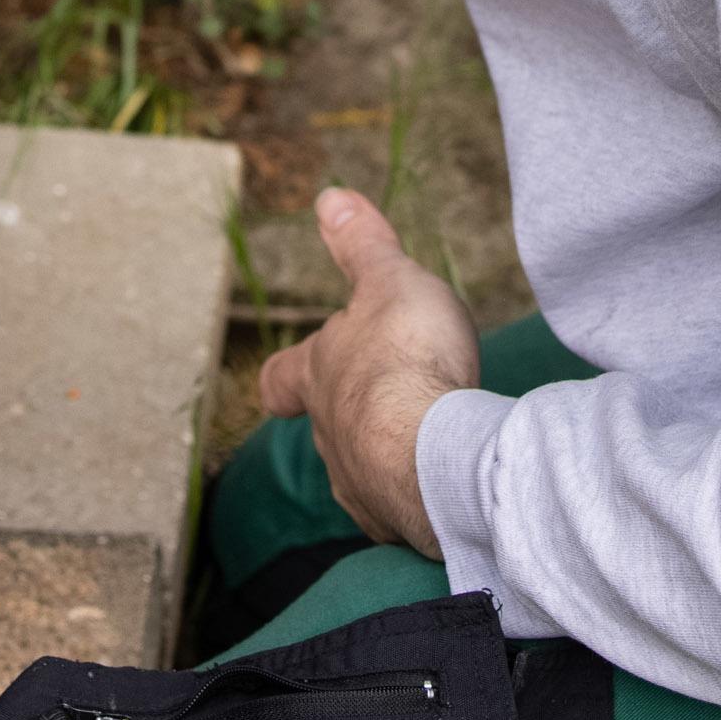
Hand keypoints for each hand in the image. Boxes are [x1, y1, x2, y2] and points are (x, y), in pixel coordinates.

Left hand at [251, 188, 482, 557]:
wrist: (436, 452)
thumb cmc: (408, 359)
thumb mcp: (389, 281)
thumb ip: (361, 245)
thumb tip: (330, 198)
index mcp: (319, 376)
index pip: (283, 377)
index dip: (284, 375)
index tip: (279, 383)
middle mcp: (328, 435)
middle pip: (326, 426)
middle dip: (350, 415)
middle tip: (381, 405)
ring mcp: (360, 483)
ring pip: (362, 469)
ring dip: (385, 455)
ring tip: (421, 444)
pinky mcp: (398, 521)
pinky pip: (402, 507)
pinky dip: (415, 493)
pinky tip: (441, 487)